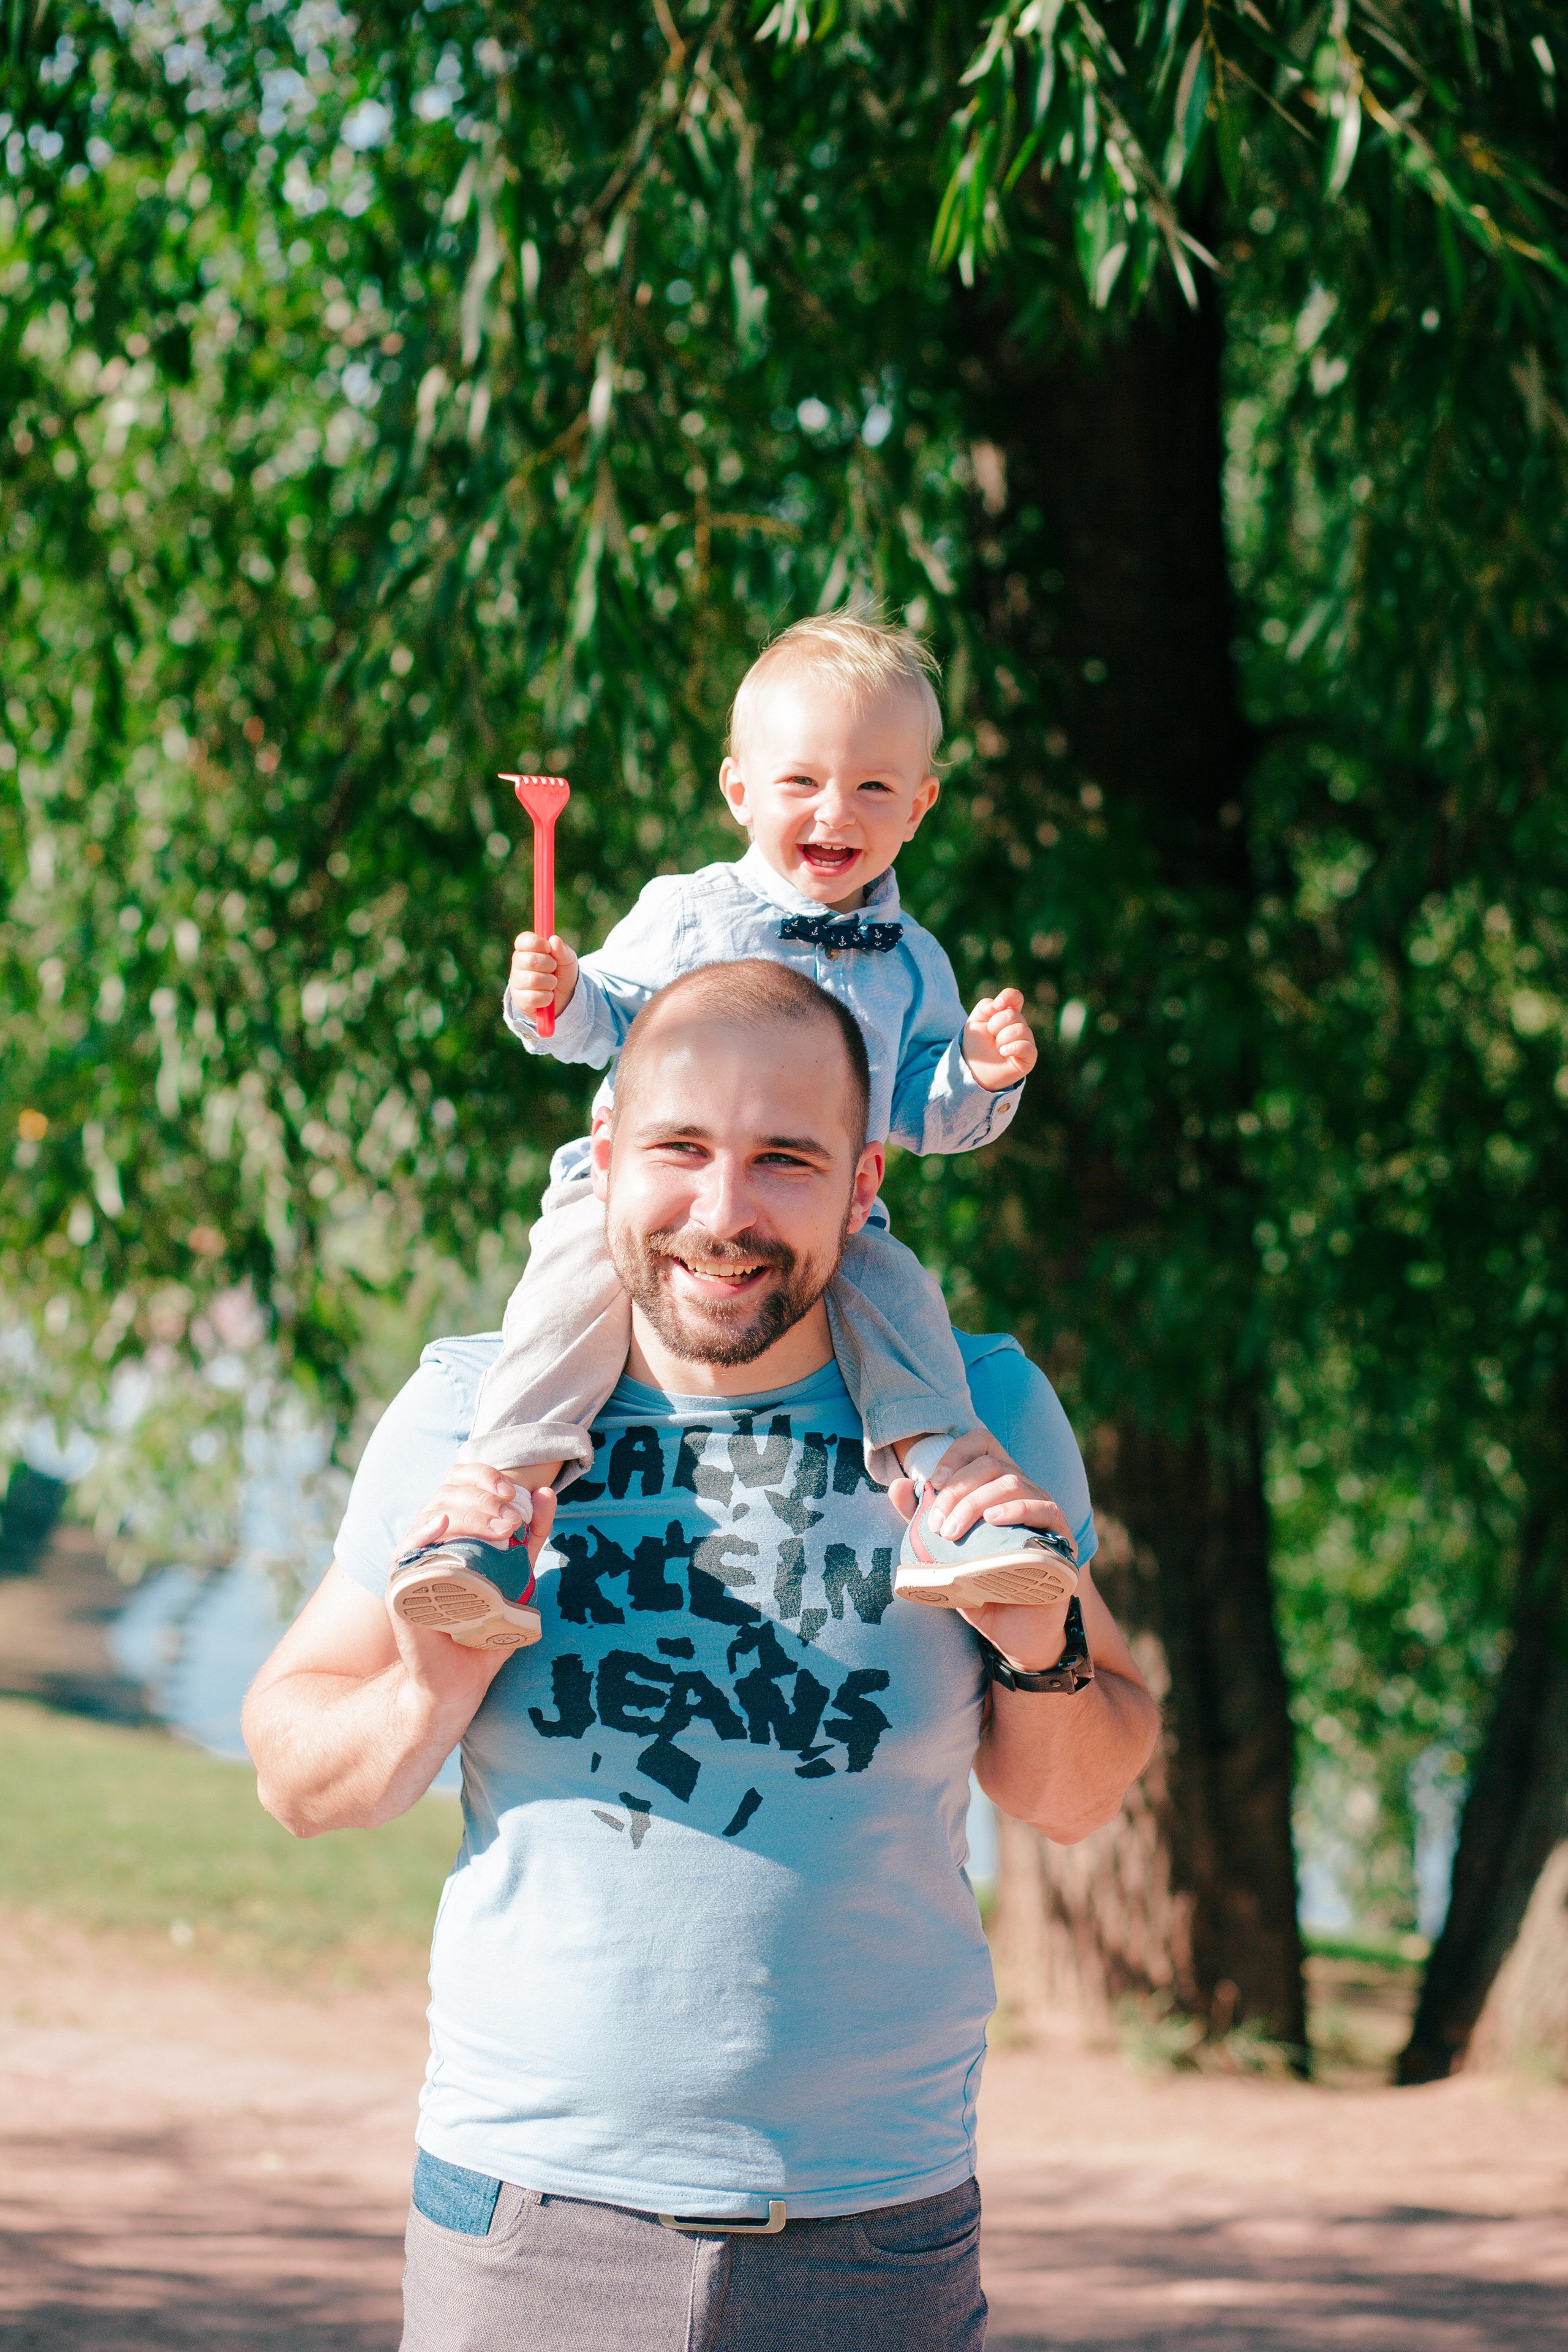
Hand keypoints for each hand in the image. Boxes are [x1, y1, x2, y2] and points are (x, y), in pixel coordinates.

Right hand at [384, 1473, 557, 1712]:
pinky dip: (424, 1531)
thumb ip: (531, 1536)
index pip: (459, 1479)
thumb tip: (545, 1493)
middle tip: (513, 1518)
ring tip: (503, 1528)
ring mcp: (413, 1562)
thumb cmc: (487, 1625)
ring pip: (434, 1514)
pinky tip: (443, 1524)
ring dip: (471, 1512)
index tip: (514, 1494)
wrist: (461, 1679)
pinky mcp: (401, 1588)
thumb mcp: (517, 1573)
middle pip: (448, 1492)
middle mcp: (428, 1539)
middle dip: (485, 1495)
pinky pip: (406, 1551)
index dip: (484, 1476)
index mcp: (452, 1529)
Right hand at [509, 931, 578, 1021]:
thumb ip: (562, 950)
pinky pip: (533, 998)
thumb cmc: (562, 973)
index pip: (523, 940)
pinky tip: (548, 996)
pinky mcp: (519, 1001)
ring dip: (550, 982)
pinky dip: (546, 998)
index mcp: (526, 949)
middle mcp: (517, 964)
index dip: (538, 943)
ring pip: (533, 980)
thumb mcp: (567, 959)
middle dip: (549, 965)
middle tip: (554, 968)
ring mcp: (516, 983)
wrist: (565, 998)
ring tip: (552, 983)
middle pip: (530, 960)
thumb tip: (554, 940)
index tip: (549, 949)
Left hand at [888, 1443, 1076, 1672]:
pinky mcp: (1061, 1538)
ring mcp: (1044, 1513)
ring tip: (953, 1531)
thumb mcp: (943, 1554)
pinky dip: (1017, 1509)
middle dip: (956, 1489)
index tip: (931, 1482)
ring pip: (1013, 1482)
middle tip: (935, 1525)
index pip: (981, 1444)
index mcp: (995, 1487)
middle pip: (991, 1464)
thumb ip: (921, 1521)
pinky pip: (1045, 1509)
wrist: (1014, 1634)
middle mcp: (1023, 1492)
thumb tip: (897, 1486)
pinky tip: (993, 1520)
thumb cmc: (980, 1588)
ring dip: (975, 1501)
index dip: (956, 1452)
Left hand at [962, 987, 1036, 1091]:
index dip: (1008, 997)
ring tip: (997, 1047)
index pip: (1016, 997)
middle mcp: (1020, 1026)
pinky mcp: (1029, 1057)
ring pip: (1021, 1029)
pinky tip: (1003, 1052)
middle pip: (1014, 1014)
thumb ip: (985, 1007)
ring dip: (1002, 1038)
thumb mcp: (974, 1022)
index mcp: (1008, 1014)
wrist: (973, 1069)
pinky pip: (1027, 1046)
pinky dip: (1013, 1047)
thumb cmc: (975, 1045)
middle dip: (996, 1024)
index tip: (997, 1006)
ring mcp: (1026, 1041)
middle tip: (990, 1036)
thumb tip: (1000, 1004)